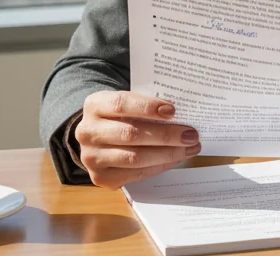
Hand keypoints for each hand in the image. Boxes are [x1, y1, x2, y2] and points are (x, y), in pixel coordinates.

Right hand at [74, 91, 200, 188]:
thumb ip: (148, 105)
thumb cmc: (122, 116)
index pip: (122, 104)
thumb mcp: (129, 102)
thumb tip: (183, 113)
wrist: (98, 138)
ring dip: (168, 153)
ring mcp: (91, 157)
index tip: (173, 111)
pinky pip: (136, 174)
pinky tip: (176, 158)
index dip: (148, 107)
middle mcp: (88, 132)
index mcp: (95, 105)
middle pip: (131, 134)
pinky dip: (160, 166)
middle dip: (166, 135)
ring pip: (135, 158)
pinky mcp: (100, 178)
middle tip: (191, 134)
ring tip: (191, 148)